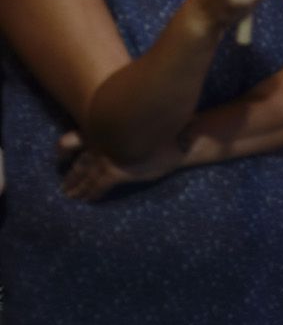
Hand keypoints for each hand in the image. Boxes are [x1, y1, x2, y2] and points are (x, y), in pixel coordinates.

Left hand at [57, 131, 182, 200]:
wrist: (180, 140)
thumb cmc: (165, 130)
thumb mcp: (140, 124)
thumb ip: (123, 129)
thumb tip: (114, 134)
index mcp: (104, 128)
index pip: (72, 140)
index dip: (64, 151)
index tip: (61, 158)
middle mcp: (101, 142)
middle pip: (79, 162)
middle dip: (71, 176)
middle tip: (64, 188)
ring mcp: (107, 157)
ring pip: (85, 175)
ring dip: (77, 187)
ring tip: (72, 196)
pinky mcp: (115, 172)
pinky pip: (98, 186)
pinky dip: (91, 194)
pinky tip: (89, 200)